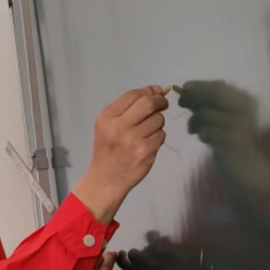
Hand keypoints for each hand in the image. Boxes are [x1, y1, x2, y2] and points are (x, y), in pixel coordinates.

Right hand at [73, 86, 169, 222]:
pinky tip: (148, 143)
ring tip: (148, 131)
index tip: (156, 93)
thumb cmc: (108, 149)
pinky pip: (161, 135)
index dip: (148, 91)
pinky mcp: (146, 152)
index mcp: (107, 117)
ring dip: (158, 122)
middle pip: (148, 104)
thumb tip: (156, 91)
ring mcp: (133, 140)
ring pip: (158, 119)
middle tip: (162, 105)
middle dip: (160, 101)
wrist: (106, 178)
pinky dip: (158, 137)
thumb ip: (127, 107)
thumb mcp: (107, 125)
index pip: (133, 95)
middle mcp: (119, 127)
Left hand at [177, 81, 269, 198]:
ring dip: (194, 120)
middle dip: (194, 97)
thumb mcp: (219, 118)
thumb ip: (205, 104)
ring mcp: (240, 124)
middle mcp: (246, 109)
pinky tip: (204, 138)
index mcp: (245, 101)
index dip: (200, 85)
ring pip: (206, 113)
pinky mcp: (232, 140)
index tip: (184, 87)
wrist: (246, 166)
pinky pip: (207, 131)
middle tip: (181, 102)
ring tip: (193, 129)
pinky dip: (201, 133)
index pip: (220, 86)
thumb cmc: (230, 140)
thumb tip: (184, 91)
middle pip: (214, 95)